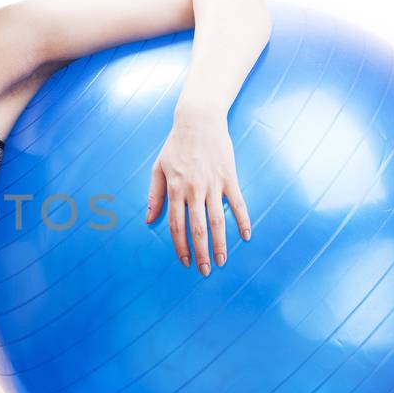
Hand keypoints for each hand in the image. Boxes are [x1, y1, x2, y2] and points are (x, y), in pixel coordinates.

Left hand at [144, 111, 252, 275]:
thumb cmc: (175, 145)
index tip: (184, 262)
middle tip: (204, 271)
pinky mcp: (229, 177)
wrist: (198, 121)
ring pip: (218, 220)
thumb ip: (154, 196)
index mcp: (175, 189)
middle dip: (200, 252)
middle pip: (197, 228)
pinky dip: (243, 220)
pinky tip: (245, 236)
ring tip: (221, 261)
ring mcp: (213, 184)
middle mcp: (194, 189)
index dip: (180, 246)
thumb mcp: (158, 168)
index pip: (176, 225)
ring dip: (220, 243)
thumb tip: (148, 220)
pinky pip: (238, 203)